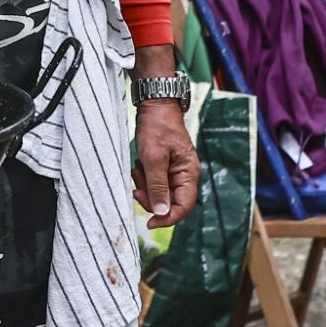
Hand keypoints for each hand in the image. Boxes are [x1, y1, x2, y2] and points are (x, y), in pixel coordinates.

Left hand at [131, 100, 199, 229]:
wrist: (155, 104)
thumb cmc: (157, 127)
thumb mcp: (154, 157)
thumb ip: (158, 186)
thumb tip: (161, 212)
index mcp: (189, 174)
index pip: (184, 207)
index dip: (167, 218)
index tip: (148, 222)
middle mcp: (185, 175)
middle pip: (169, 201)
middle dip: (151, 197)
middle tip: (136, 186)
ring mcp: (175, 170)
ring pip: (159, 192)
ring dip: (145, 186)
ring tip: (137, 168)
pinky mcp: (165, 166)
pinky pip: (155, 181)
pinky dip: (144, 177)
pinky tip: (139, 165)